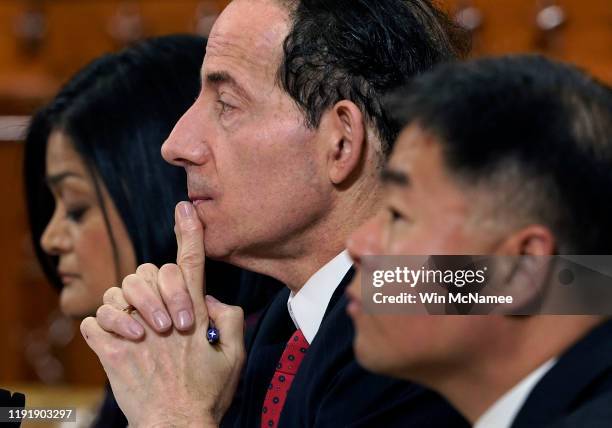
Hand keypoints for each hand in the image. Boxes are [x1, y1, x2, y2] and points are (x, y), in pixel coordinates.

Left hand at [81, 202, 245, 425]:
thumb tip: (211, 298)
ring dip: (125, 304)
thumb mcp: (234, 355)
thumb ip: (231, 318)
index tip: (184, 209)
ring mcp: (135, 334)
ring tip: (136, 326)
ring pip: (118, 292)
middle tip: (160, 314)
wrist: (175, 425)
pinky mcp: (110, 352)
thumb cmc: (206, 394)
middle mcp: (162, 317)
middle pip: (151, 272)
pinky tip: (112, 337)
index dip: (190, 232)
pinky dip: (99, 324)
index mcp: (193, 314)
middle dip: (153, 283)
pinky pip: (92, 321)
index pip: (192, 263)